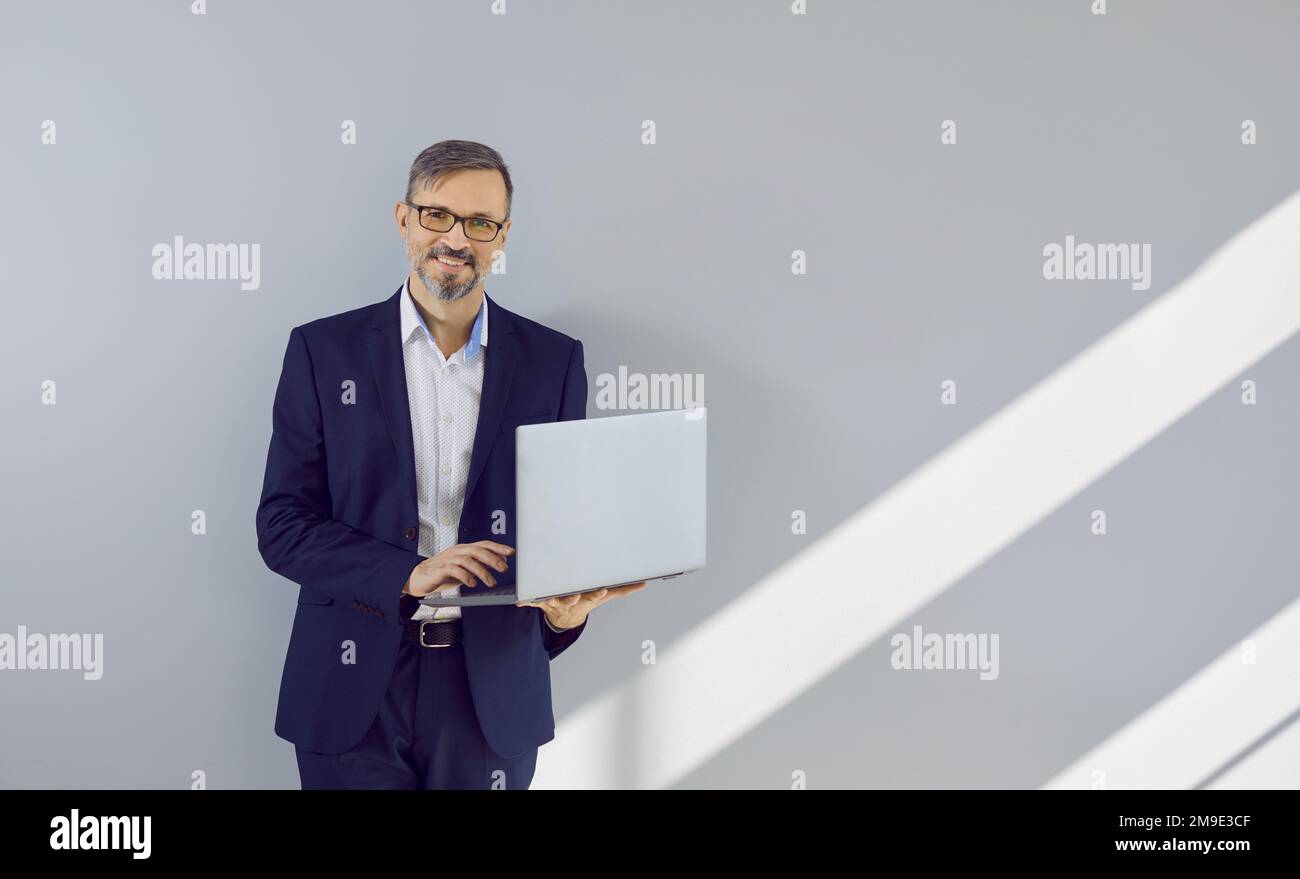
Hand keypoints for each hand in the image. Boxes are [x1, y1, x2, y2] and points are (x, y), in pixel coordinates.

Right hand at [402, 541, 513, 597]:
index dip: (498, 547)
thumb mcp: (464, 568)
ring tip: (491, 582)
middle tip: (503, 568)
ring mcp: (448, 559)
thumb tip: (498, 562)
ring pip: (468, 560)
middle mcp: (457, 551)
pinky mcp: (440, 569)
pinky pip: (454, 570)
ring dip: (481, 571)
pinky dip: (465, 576)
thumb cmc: (443, 572)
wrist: (419, 576)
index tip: (511, 553)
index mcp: (464, 549)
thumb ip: (479, 564)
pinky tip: (472, 583)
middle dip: (492, 558)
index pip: (484, 544)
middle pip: (477, 550)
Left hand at [517, 581, 647, 629]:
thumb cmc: (585, 601)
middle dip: (573, 596)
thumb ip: (622, 590)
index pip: (594, 596)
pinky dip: (528, 601)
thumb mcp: (604, 597)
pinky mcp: (544, 602)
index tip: (600, 589)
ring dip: (549, 598)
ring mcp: (557, 602)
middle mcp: (572, 601)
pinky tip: (521, 600)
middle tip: (574, 593)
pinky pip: (535, 601)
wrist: (566, 619)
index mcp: (586, 599)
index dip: (597, 593)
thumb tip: (642, 584)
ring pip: (554, 600)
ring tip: (545, 596)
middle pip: (573, 599)